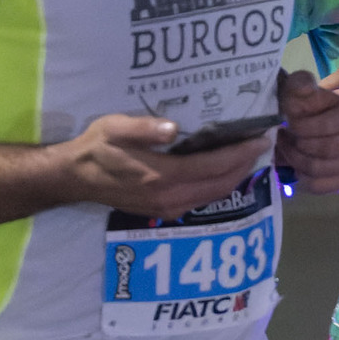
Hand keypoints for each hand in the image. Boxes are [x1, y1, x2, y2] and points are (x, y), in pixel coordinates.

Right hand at [58, 113, 271, 215]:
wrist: (76, 178)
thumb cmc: (96, 148)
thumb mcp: (114, 128)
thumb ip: (144, 128)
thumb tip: (172, 128)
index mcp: (161, 175)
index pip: (213, 165)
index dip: (240, 153)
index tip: (261, 139)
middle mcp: (170, 196)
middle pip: (220, 184)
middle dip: (245, 165)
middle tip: (262, 145)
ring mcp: (168, 208)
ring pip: (213, 195)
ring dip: (235, 177)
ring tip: (249, 157)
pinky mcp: (164, 211)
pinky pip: (202, 200)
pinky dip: (219, 186)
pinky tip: (225, 172)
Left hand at [276, 53, 338, 193]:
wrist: (282, 126)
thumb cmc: (291, 104)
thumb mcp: (293, 87)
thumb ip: (312, 80)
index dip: (314, 120)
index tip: (292, 117)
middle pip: (337, 145)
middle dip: (305, 142)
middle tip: (286, 134)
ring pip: (331, 166)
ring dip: (302, 159)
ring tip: (287, 148)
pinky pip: (330, 185)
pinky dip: (307, 178)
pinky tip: (297, 168)